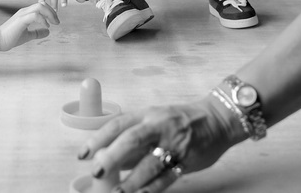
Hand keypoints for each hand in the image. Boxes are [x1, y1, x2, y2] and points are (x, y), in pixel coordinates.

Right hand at [0, 2, 58, 50]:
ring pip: (39, 7)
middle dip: (52, 12)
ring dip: (50, 14)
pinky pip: (35, 15)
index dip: (50, 11)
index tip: (55, 21)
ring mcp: (22, 14)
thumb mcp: (27, 35)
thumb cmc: (11, 37)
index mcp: (26, 13)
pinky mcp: (21, 20)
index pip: (41, 6)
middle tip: (57, 22)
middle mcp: (24, 11)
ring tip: (53, 23)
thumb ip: (37, 32)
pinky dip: (43, 20)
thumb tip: (48, 32)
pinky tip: (46, 26)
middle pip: (42, 4)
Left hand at [77, 95, 242, 192]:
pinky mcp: (187, 161)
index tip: (82, 155)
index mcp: (148, 114)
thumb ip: (132, 140)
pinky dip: (151, 188)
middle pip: (132, 140)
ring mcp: (174, 144)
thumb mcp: (154, 121)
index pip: (118, 124)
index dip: (98, 139)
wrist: (218, 120)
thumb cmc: (180, 121)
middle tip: (97, 173)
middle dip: (112, 157)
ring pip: (150, 163)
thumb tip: (106, 157)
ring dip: (131, 181)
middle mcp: (160, 126)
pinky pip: (167, 178)